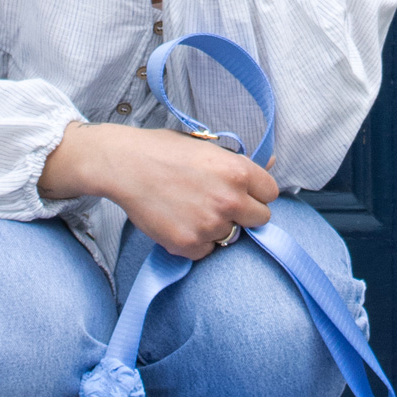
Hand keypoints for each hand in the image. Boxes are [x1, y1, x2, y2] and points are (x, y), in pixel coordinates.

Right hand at [39, 123, 278, 260]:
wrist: (124, 165)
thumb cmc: (164, 151)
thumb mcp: (206, 146)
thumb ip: (239, 162)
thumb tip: (270, 165)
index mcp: (238, 172)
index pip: (271, 194)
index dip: (257, 193)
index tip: (243, 192)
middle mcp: (229, 200)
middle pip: (261, 219)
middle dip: (245, 214)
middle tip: (220, 204)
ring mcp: (210, 225)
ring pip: (231, 236)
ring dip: (218, 227)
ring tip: (192, 209)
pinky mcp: (189, 244)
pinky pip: (207, 251)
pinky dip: (197, 242)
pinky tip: (180, 221)